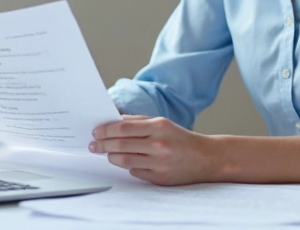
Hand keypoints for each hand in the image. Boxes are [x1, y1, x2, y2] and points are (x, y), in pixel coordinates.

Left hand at [89, 115, 219, 185]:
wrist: (206, 157)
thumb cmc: (180, 138)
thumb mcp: (162, 123)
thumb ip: (138, 122)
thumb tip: (113, 121)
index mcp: (158, 126)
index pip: (123, 128)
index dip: (105, 130)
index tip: (95, 132)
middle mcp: (159, 144)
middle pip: (121, 145)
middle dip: (103, 145)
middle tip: (93, 145)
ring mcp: (159, 163)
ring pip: (125, 161)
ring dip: (112, 157)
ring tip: (107, 154)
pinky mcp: (160, 178)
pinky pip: (135, 172)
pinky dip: (129, 167)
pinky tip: (127, 162)